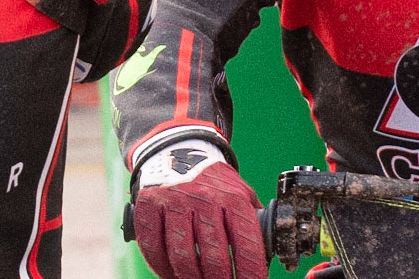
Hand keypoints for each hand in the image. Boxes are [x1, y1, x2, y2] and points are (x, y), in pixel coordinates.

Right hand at [132, 140, 266, 278]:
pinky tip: (172, 276)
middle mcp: (203, 198)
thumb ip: (253, 219)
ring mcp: (173, 200)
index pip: (245, 241)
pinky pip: (153, 247)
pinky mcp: (148, 205)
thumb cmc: (213, 184)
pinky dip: (162, 269)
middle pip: (213, 255)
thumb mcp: (239, 192)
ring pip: (182, 255)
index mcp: (231, 197)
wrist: (176, 152)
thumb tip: (270, 251)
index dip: (250, 270)